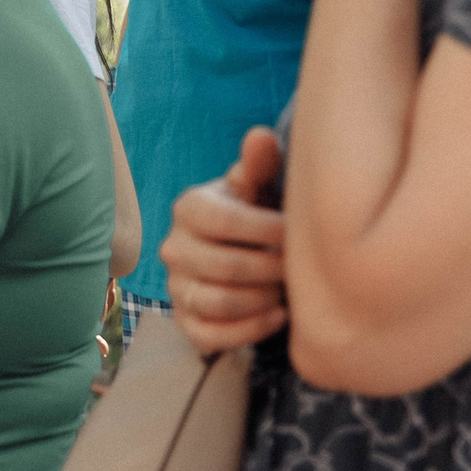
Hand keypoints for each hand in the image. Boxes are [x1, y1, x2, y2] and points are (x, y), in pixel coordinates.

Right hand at [162, 126, 289, 355]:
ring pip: (218, 302)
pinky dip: (250, 329)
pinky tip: (277, 315)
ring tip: (286, 291)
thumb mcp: (259, 189)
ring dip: (262, 299)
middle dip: (270, 269)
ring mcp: (175, 286)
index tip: (295, 235)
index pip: (222, 221)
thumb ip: (260, 165)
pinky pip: (211, 335)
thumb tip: (261, 135)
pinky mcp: (184, 322)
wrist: (242, 255)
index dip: (265, 231)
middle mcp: (173, 247)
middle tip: (297, 268)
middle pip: (223, 266)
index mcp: (189, 208)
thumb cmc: (256, 216)